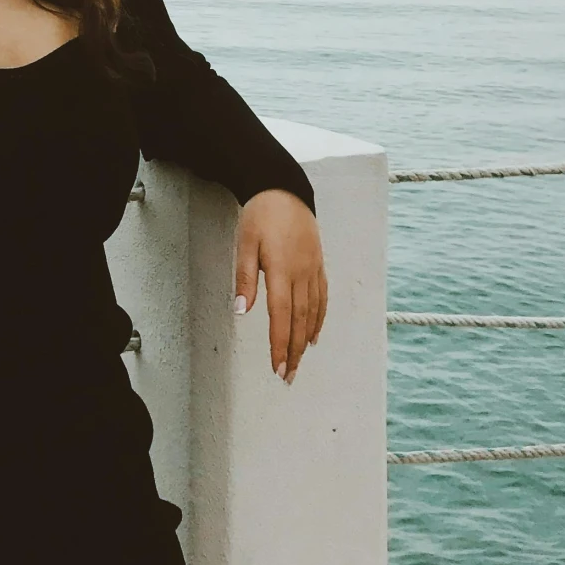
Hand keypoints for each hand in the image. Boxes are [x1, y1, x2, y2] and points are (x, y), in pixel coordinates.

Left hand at [233, 189, 327, 382]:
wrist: (284, 188)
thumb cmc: (261, 215)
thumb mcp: (244, 242)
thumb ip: (245, 278)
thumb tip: (242, 311)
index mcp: (281, 269)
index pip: (281, 315)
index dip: (279, 344)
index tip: (277, 367)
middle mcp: (302, 272)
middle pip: (299, 319)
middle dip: (293, 351)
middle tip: (288, 376)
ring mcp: (313, 269)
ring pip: (313, 311)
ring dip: (305, 339)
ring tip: (299, 362)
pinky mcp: (319, 264)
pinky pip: (322, 297)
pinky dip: (319, 318)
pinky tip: (314, 334)